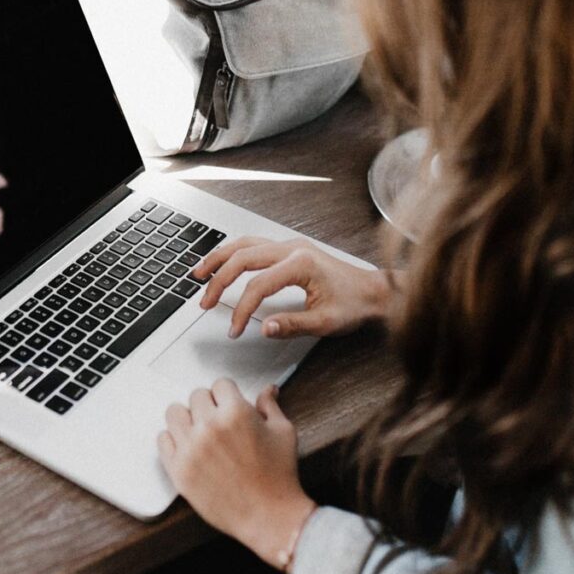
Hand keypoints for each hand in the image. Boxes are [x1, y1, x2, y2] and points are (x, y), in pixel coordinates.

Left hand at [158, 379, 315, 569]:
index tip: (229, 404)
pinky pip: (163, 439)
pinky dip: (174, 440)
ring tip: (200, 430)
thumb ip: (270, 406)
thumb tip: (268, 390)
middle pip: (196, 396)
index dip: (228, 394)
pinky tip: (188, 447)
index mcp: (236, 413)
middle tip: (218, 420)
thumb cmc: (279, 477)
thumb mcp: (283, 433)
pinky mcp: (178, 469)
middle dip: (209, 405)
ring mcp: (190, 448)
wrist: (268, 517)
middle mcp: (209, 427)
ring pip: (174, 413)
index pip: (220, 384)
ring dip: (187, 418)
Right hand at [195, 236, 391, 339]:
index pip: (258, 285)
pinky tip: (222, 263)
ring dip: (219, 258)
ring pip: (244, 244)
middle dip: (219, 281)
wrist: (374, 291)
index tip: (234, 329)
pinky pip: (253, 244)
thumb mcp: (326, 322)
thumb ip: (293, 325)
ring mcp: (290, 245)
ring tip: (199, 274)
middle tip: (205, 302)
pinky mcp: (289, 249)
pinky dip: (233, 253)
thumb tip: (264, 327)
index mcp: (301, 264)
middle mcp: (292, 248)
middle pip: (243, 257)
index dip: (241, 309)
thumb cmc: (355, 304)